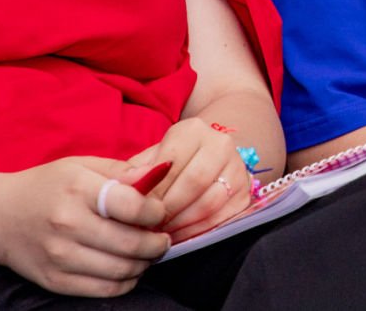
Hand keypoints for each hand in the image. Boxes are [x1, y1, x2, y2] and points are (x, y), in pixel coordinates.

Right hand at [0, 157, 169, 296]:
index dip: (156, 212)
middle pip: (130, 243)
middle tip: (163, 239)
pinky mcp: (54, 280)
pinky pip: (102, 290)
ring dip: (144, 264)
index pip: (132, 206)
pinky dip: (125, 283)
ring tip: (149, 254)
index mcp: (79, 190)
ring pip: (120, 270)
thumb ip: (121, 171)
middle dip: (157, 244)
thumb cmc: (46, 186)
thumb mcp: (80, 166)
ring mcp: (60, 256)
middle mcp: (68, 224)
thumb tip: (160, 173)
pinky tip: (129, 270)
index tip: (160, 213)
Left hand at [128, 118, 254, 240]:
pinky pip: (222, 219)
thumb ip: (134, 171)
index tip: (137, 211)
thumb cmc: (171, 162)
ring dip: (182, 224)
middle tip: (148, 228)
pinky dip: (198, 232)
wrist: (209, 158)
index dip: (153, 192)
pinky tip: (180, 236)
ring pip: (210, 202)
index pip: (172, 163)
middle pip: (194, 182)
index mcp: (194, 130)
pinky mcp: (245, 193)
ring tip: (162, 234)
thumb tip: (120, 186)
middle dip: (168, 210)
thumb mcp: (151, 158)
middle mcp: (221, 144)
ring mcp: (238, 168)